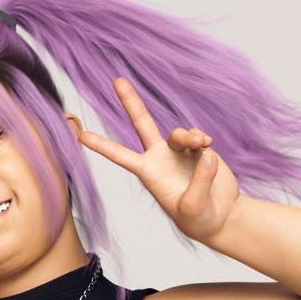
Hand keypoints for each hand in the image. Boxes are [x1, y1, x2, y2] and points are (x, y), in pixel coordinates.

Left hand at [78, 77, 239, 242]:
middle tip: (117, 80)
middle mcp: (160, 157)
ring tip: (202, 144)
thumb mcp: (193, 206)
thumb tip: (204, 152)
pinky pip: (196, 135)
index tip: (80, 135)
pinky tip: (208, 146)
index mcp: (149, 172)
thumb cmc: (200, 219)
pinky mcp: (199, 150)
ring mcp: (179, 152)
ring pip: (177, 132)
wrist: (220, 216)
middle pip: (142, 124)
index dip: (101, 145)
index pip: (120, 156)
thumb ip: (199, 180)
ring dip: (189, 136)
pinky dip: (201, 138)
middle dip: (131, 101)